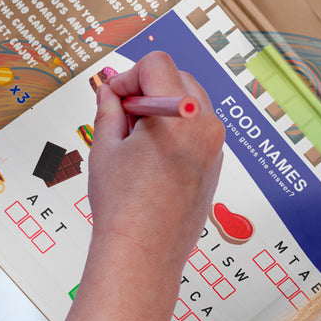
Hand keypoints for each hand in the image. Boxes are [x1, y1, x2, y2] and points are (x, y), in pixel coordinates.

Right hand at [62, 51, 223, 320]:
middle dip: (147, 87)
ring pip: (190, 101)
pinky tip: (150, 157)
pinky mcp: (215, 164)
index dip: (129, 76)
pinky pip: (197, 128)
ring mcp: (215, 146)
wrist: (143, 255)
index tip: (113, 98)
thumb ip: (109, 107)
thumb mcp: (106, 147)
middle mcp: (205, 126)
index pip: (157, 65)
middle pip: (178, 77)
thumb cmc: (122, 206)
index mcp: (178, 115)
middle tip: (121, 116)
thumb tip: (110, 88)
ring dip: (162, 106)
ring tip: (134, 140)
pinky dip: (175, 128)